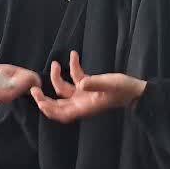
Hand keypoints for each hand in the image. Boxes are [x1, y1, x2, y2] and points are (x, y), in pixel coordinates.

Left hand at [30, 51, 146, 123]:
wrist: (135, 90)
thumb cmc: (124, 90)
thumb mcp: (110, 85)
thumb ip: (95, 84)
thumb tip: (81, 84)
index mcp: (84, 107)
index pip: (61, 114)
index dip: (49, 110)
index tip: (39, 100)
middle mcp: (81, 103)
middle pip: (57, 104)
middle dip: (44, 98)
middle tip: (34, 88)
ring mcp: (83, 95)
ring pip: (64, 89)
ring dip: (57, 77)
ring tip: (56, 63)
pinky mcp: (88, 85)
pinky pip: (76, 77)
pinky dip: (73, 67)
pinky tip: (73, 54)